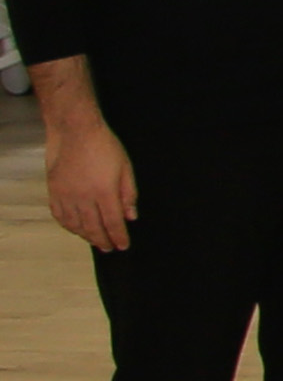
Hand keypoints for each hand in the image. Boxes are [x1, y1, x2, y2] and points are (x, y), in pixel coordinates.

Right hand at [43, 119, 133, 251]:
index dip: (118, 237)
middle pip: (93, 227)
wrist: (75, 131)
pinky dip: (68, 226)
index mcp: (105, 192)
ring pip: (75, 224)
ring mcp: (66, 195)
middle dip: (103, 240)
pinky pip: (59, 215)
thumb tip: (130, 217)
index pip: (113, 222)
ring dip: (85, 236)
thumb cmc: (105, 146)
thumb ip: (128, 195)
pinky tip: (75, 229)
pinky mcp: (53, 191)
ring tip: (95, 241)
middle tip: (109, 248)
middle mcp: (84, 198)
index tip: (123, 246)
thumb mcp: (126, 168)